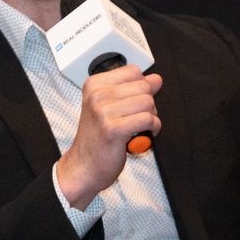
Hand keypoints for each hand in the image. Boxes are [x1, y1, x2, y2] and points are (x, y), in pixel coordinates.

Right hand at [55, 65, 161, 207]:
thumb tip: (156, 79)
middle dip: (149, 104)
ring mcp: (103, 111)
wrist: (83, 167)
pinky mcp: (113, 129)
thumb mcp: (110, 107)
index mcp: (94, 85)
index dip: (142, 87)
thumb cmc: (97, 139)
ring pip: (148, 102)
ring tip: (141, 127)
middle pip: (143, 86)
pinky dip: (153, 128)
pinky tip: (145, 134)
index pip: (133, 71)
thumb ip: (132, 91)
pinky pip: (148, 119)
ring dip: (151, 117)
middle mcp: (96, 95)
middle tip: (139, 119)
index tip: (135, 104)